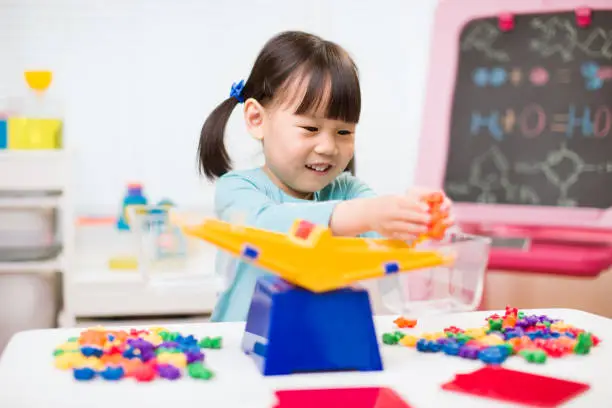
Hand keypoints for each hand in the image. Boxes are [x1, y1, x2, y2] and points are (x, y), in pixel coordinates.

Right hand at [329, 188, 453, 238]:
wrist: (367, 214)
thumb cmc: (385, 204)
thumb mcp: (394, 199)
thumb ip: (408, 202)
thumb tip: (425, 208)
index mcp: (392, 202)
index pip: (407, 204)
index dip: (418, 207)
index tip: (428, 209)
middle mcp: (389, 214)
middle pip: (406, 216)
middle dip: (419, 218)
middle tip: (430, 220)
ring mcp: (388, 224)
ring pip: (404, 227)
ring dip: (416, 229)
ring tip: (426, 229)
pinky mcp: (387, 233)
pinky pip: (400, 236)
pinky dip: (409, 236)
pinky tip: (417, 235)